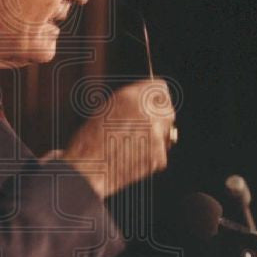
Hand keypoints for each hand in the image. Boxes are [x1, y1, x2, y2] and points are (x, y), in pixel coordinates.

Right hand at [61, 79, 175, 198]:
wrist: (88, 169)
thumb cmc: (90, 141)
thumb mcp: (107, 109)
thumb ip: (131, 101)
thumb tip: (148, 102)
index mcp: (133, 97)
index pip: (160, 88)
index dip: (156, 98)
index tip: (155, 104)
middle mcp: (148, 113)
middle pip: (168, 110)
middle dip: (159, 119)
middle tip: (145, 129)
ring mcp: (156, 136)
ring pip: (166, 133)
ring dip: (155, 138)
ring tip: (131, 146)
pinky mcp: (159, 156)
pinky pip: (161, 153)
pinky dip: (151, 156)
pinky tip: (133, 157)